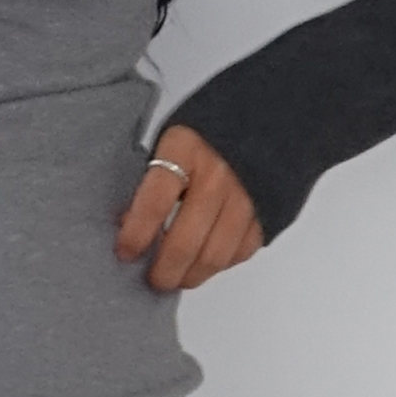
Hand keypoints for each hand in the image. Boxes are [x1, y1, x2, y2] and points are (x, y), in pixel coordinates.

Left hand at [115, 129, 264, 292]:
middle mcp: (218, 176)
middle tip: (152, 280)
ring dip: (191, 276)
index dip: (136, 235)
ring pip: (214, 257)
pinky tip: (205, 259)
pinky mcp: (267, 214)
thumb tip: (128, 224)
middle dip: (163, 271)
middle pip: (185, 242)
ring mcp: (246, 197)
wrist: (270, 116)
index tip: (125, 252)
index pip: (155, 203)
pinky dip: (219, 264)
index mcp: (186, 149)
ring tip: (176, 278)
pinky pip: (239, 253)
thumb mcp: (171, 142)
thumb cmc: (208, 132)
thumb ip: (152, 180)